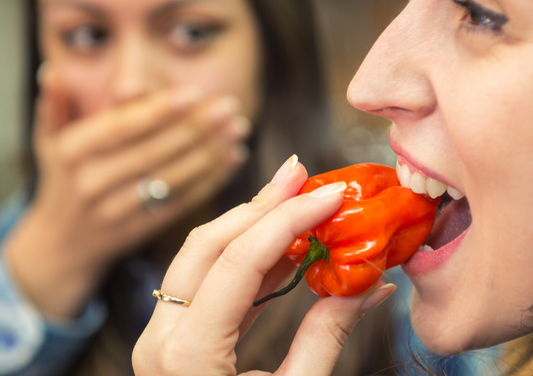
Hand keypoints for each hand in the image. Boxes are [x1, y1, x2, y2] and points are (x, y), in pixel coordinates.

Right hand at [2, 66, 248, 318]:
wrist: (61, 245)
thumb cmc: (63, 179)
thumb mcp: (48, 141)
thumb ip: (54, 106)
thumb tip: (51, 71)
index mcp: (71, 152)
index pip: (122, 127)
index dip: (159, 110)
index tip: (194, 93)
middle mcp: (91, 182)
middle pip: (154, 151)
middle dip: (196, 127)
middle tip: (229, 106)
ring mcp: (116, 210)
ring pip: (172, 177)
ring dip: (210, 152)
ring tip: (238, 129)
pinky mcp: (141, 230)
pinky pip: (181, 202)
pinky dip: (210, 180)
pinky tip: (233, 158)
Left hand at [132, 156, 396, 375]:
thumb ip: (328, 336)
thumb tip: (373, 284)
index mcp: (188, 358)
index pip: (238, 262)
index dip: (288, 219)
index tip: (330, 193)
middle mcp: (161, 338)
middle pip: (207, 244)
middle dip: (261, 204)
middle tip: (306, 175)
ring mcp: (159, 338)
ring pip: (199, 256)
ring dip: (252, 224)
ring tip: (301, 201)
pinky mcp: (171, 339)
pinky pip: (204, 281)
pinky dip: (246, 257)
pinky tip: (284, 245)